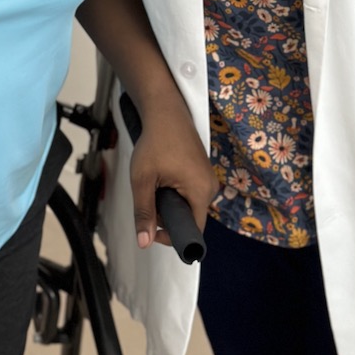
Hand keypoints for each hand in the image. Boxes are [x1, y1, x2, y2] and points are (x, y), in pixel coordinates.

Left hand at [128, 95, 215, 251]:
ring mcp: (208, 178)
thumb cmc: (155, 141)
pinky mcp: (202, 171)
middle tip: (149, 199)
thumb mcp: (143, 179)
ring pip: (188, 205)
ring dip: (170, 203)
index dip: (172, 236)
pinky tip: (163, 178)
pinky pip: (190, 193)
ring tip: (155, 185)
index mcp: (201, 192)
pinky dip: (175, 192)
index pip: (193, 230)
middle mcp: (210, 187)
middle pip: (190, 218)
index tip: (152, 227)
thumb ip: (144, 212)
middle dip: (168, 217)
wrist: (165, 110)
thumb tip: (144, 243)